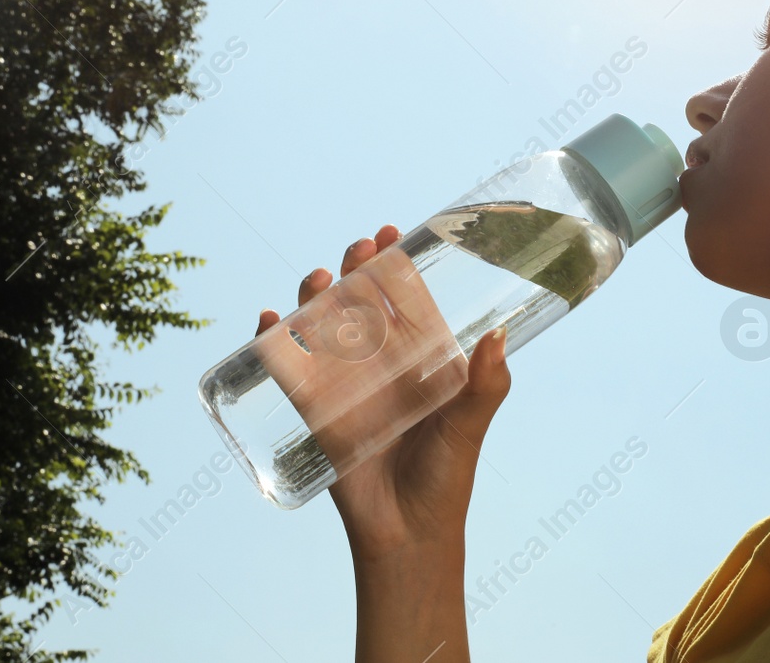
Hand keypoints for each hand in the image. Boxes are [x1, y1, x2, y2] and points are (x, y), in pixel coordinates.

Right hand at [255, 223, 511, 560]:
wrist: (405, 534)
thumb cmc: (445, 477)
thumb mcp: (468, 424)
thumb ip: (486, 383)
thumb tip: (499, 334)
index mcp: (422, 360)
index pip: (407, 299)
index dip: (398, 266)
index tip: (393, 234)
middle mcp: (383, 365)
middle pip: (362, 303)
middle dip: (356, 271)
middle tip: (357, 249)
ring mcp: (346, 384)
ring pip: (325, 326)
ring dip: (315, 297)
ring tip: (317, 278)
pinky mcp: (316, 409)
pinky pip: (290, 368)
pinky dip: (275, 340)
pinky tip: (269, 318)